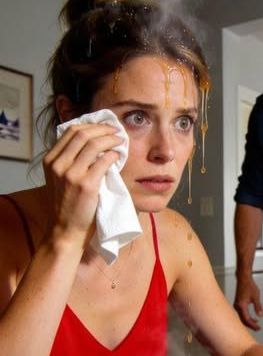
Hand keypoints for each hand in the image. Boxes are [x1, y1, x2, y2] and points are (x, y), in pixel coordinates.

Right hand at [43, 123, 121, 242]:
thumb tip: (91, 140)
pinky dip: (113, 155)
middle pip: (82, 133)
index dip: (91, 125)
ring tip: (120, 141)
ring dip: (111, 139)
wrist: (66, 230)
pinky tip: (118, 156)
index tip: (104, 126)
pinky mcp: (86, 185)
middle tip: (116, 130)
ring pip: (94, 144)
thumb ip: (69, 160)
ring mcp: (71, 174)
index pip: (70, 131)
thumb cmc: (67, 204)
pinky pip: (104, 161)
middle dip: (103, 128)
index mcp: (50, 160)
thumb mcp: (59, 178)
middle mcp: (58, 165)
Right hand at [234, 274, 262, 329]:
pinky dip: (246, 317)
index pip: (247, 319)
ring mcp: (236, 305)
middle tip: (257, 328)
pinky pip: (241, 313)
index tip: (258, 328)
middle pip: (243, 320)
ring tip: (255, 323)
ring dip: (248, 321)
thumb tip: (260, 315)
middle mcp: (237, 306)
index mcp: (241, 306)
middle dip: (250, 325)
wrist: (243, 278)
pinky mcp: (237, 303)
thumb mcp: (256, 297)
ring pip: (241, 317)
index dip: (253, 325)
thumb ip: (258, 307)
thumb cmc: (248, 285)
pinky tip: (251, 317)